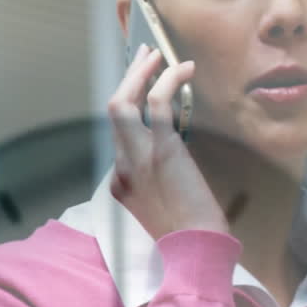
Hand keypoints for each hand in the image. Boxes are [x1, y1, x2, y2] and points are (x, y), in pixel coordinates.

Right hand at [107, 43, 230, 239]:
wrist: (194, 253)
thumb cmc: (189, 239)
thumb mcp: (163, 214)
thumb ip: (160, 189)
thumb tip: (177, 171)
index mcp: (121, 184)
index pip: (119, 136)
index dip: (130, 108)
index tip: (142, 88)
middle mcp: (123, 167)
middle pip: (113, 111)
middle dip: (127, 80)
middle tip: (143, 56)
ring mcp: (139, 157)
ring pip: (124, 102)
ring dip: (139, 73)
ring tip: (156, 54)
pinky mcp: (163, 151)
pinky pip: (158, 105)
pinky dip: (168, 81)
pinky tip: (183, 69)